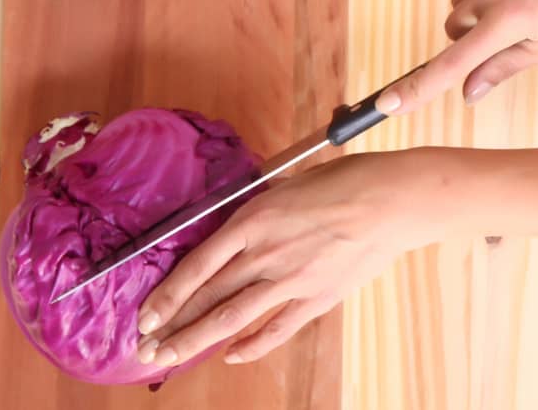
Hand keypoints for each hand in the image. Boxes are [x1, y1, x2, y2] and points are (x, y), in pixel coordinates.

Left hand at [133, 152, 426, 367]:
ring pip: (231, 318)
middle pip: (207, 297)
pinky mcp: (316, 297)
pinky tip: (231, 355)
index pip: (197, 265)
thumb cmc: (348, 180)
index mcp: (254, 219)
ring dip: (195, 341)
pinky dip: (251, 345)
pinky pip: (276, 329)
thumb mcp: (292, 183)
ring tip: (169, 358)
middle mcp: (265, 253)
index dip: (167, 295)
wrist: (392, 200)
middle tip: (145, 348)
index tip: (144, 316)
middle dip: (171, 326)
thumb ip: (261, 209)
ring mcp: (290, 280)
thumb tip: (240, 225)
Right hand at [376, 0, 537, 115]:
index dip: (418, 88)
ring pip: (456, 1)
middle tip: (513, 24)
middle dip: (474, 35)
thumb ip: (506, 66)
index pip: (452, 62)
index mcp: (510, 20)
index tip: (388, 105)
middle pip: (453, 30)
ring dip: (477, 4)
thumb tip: (468, 92)